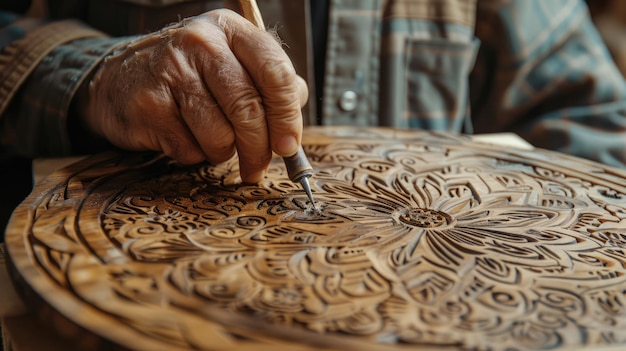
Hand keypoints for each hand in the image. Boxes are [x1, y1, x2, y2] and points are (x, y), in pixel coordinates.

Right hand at [80, 9, 307, 182]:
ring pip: (220, 135)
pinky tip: (184, 137)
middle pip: (249, 109)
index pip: (276, 73)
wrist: (120, 80)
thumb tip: (297, 104)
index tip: (289, 146)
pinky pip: (189, 149)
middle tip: (257, 168)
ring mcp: (170, 70)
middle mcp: (200, 42)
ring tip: (213, 142)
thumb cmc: (189, 77)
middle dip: (259, 149)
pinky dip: (194, 155)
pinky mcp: (148, 103)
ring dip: (222, 152)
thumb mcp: (231, 63)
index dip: (287, 116)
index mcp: (231, 29)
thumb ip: (268, 81)